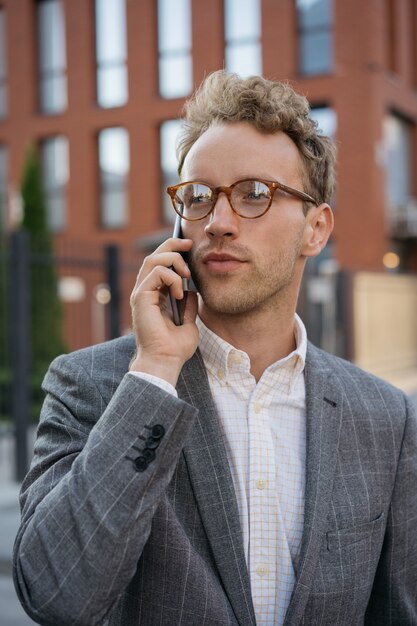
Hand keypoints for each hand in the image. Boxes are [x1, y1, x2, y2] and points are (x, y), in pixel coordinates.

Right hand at [129, 237, 198, 386]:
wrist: (166, 361)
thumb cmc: (175, 348)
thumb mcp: (189, 322)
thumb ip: (189, 305)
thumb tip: (193, 291)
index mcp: (154, 295)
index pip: (160, 263)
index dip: (173, 250)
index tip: (189, 246)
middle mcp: (144, 292)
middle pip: (154, 255)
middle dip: (172, 244)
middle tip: (189, 244)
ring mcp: (141, 293)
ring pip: (153, 259)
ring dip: (174, 261)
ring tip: (186, 275)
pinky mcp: (140, 297)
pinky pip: (155, 273)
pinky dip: (171, 278)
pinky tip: (179, 294)